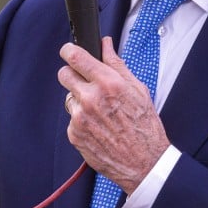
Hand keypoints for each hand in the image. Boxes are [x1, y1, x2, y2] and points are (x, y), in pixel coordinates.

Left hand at [58, 37, 170, 193]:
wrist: (144, 162)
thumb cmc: (144, 126)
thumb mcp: (137, 89)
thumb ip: (116, 64)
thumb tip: (105, 44)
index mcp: (108, 84)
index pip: (75, 57)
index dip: (69, 50)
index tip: (69, 50)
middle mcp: (91, 99)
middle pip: (64, 74)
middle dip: (73, 74)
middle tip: (85, 82)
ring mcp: (80, 117)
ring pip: (69, 98)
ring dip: (80, 100)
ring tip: (100, 112)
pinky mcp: (74, 134)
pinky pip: (72, 118)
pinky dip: (82, 120)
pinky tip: (99, 127)